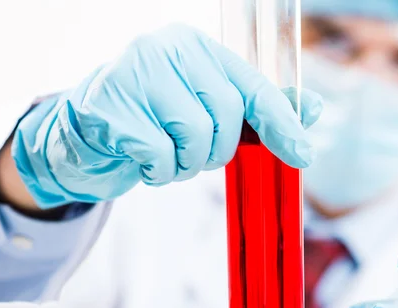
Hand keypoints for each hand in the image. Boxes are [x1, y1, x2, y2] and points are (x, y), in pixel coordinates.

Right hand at [12, 24, 322, 208]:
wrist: (84, 133)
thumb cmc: (152, 120)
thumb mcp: (205, 108)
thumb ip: (254, 109)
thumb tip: (312, 110)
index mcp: (196, 46)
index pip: (252, 86)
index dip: (281, 123)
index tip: (303, 155)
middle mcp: (166, 48)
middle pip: (226, 115)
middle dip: (217, 151)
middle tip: (194, 155)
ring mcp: (134, 73)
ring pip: (195, 137)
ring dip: (186, 164)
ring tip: (165, 156)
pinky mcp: (110, 106)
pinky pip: (161, 155)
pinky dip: (159, 172)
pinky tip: (142, 160)